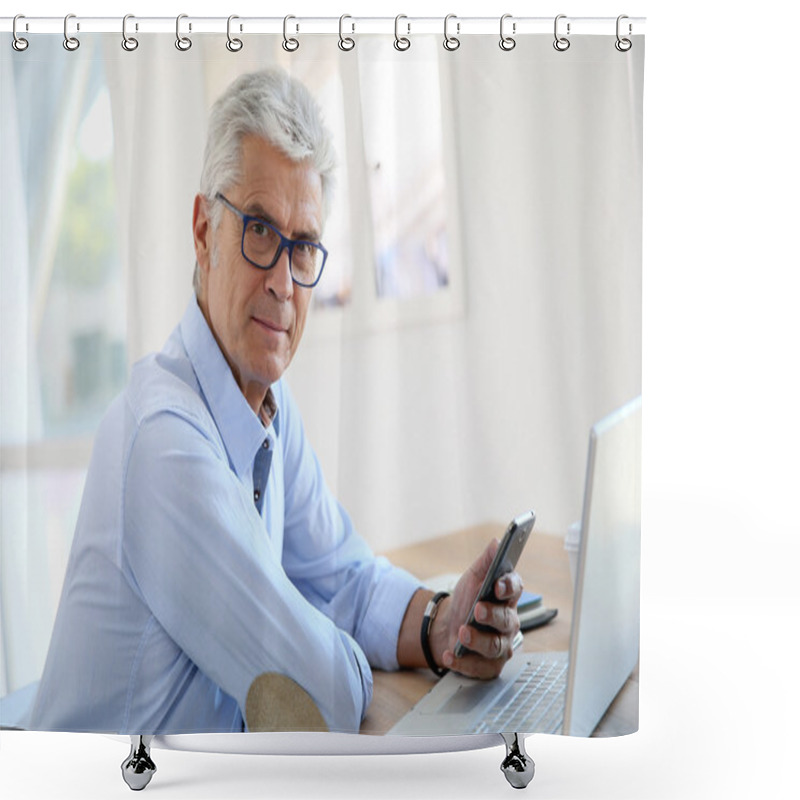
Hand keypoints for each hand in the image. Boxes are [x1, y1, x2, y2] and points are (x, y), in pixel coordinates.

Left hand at [430, 539, 522, 678]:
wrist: (447, 626)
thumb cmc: (466, 600)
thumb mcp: (473, 577)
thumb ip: (486, 560)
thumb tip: (497, 542)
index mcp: (506, 597)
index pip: (515, 588)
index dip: (508, 587)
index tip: (497, 585)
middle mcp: (508, 622)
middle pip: (506, 620)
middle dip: (492, 615)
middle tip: (477, 610)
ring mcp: (501, 645)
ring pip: (495, 646)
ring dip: (477, 640)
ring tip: (461, 633)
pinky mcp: (489, 666)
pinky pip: (479, 667)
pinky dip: (463, 662)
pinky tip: (450, 654)